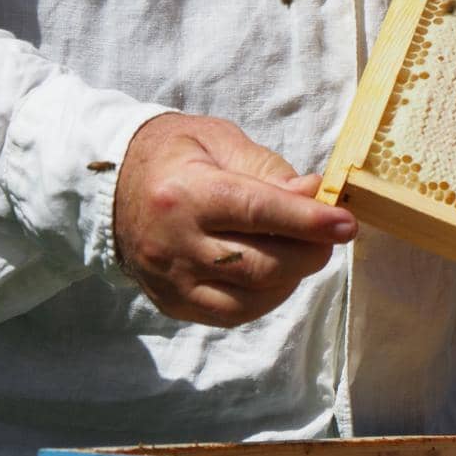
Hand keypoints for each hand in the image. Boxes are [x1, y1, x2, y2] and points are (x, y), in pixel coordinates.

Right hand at [114, 113, 356, 326]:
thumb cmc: (173, 155)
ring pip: (252, 297)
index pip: (256, 212)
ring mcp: (171, 280)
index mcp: (185, 192)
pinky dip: (266, 296)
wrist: (109, 186)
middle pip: (261, 264)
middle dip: (309, 252)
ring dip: (292, 277)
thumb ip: (267, 170)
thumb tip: (313, 195)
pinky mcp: (173, 303)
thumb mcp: (218, 141)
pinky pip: (233, 314)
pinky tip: (274, 273)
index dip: (306, 221)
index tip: (346, 224)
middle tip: (329, 234)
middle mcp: (174, 242)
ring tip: (301, 250)